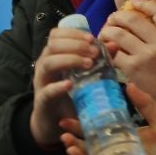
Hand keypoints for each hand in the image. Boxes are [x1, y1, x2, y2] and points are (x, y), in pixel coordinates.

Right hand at [27, 24, 96, 148]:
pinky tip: (70, 85)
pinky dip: (58, 86)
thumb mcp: (85, 75)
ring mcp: (42, 82)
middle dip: (75, 45)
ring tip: (89, 64)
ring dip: (70, 60)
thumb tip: (113, 45)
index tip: (92, 38)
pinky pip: (47, 91)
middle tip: (95, 52)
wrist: (55, 122)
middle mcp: (45, 64)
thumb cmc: (71, 94)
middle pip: (53, 45)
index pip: (56, 35)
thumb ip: (98, 60)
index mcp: (54, 55)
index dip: (73, 33)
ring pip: (49, 63)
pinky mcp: (42, 100)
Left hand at [99, 0, 155, 103]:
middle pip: (133, 19)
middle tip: (112, 20)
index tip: (134, 3)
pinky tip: (105, 51)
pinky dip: (106, 50)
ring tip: (105, 34)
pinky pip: (113, 52)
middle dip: (118, 16)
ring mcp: (147, 55)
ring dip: (107, 31)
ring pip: (119, 33)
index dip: (144, 4)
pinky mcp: (133, 68)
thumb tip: (139, 20)